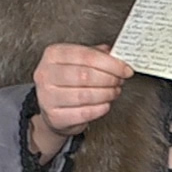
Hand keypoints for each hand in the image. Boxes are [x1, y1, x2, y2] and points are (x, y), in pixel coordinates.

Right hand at [30, 42, 133, 157]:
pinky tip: (105, 104)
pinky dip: (99, 109)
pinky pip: (83, 113)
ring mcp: (47, 97)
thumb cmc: (66, 83)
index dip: (110, 63)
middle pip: (85, 75)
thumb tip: (116, 55)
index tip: (125, 69)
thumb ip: (96, 56)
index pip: (86, 56)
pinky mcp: (55, 116)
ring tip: (114, 92)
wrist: (52, 110)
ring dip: (106, 94)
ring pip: (85, 95)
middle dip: (109, 79)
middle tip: (120, 81)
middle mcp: (46, 74)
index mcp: (53, 55)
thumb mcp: (77, 62)